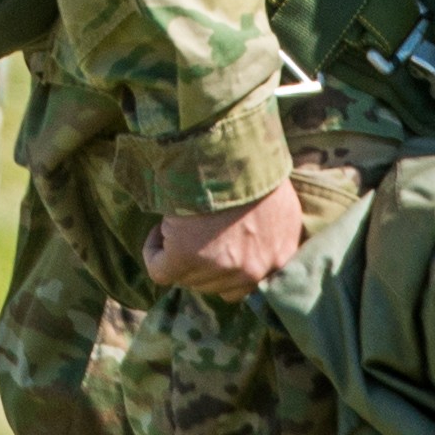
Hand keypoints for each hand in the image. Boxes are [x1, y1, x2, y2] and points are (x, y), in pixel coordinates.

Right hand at [146, 179, 312, 296]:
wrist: (230, 149)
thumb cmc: (257, 167)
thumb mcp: (281, 204)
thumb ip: (274, 234)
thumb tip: (253, 243)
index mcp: (280, 257)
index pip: (247, 284)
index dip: (225, 266)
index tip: (215, 245)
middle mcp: (252, 271)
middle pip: (215, 285)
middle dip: (201, 260)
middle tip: (195, 227)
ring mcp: (219, 268)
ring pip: (186, 277)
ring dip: (178, 251)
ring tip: (181, 218)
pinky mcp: (185, 259)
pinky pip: (159, 269)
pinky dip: (154, 251)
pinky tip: (160, 228)